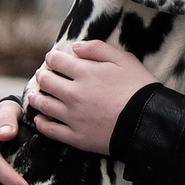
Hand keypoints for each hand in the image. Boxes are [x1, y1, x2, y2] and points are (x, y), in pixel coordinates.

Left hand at [25, 39, 156, 156]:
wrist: (149, 123)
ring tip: (36, 96)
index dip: (52, 58)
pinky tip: (40, 119)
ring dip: (36, 97)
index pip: (56, 61)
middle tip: (44, 76)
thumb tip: (75, 47)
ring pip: (43, 105)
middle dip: (42, 76)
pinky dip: (41, 123)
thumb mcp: (125, 59)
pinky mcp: (77, 137)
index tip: (53, 60)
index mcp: (84, 72)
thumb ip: (98, 49)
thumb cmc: (140, 89)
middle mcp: (73, 93)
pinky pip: (50, 130)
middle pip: (45, 81)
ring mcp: (73, 117)